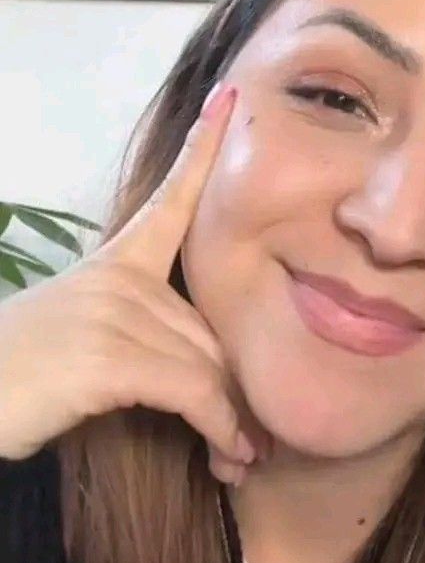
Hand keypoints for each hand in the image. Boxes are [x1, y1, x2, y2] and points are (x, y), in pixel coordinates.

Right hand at [0, 82, 269, 485]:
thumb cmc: (28, 376)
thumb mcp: (97, 345)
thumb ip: (154, 342)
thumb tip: (219, 386)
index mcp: (115, 266)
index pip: (170, 203)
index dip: (201, 153)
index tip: (228, 103)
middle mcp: (119, 278)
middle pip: (213, 330)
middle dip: (237, 390)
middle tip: (257, 439)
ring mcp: (113, 309)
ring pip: (209, 366)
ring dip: (233, 421)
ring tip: (245, 459)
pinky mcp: (109, 353)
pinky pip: (193, 391)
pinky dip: (219, 427)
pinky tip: (229, 454)